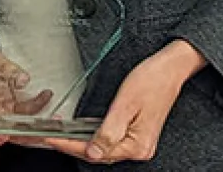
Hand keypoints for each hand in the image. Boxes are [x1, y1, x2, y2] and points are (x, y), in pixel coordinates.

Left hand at [37, 40, 205, 163]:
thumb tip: (92, 152)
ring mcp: (140, 142)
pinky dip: (95, 136)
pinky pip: (112, 141)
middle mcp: (140, 148)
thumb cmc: (152, 79)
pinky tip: (84, 131)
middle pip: (99, 154)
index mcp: (137, 145)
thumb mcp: (125, 104)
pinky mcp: (139, 133)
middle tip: (52, 137)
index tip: (51, 140)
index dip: (69, 146)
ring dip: (83, 142)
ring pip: (105, 148)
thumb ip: (108, 132)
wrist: (171, 67)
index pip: (95, 152)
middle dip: (73, 146)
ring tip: (63, 135)